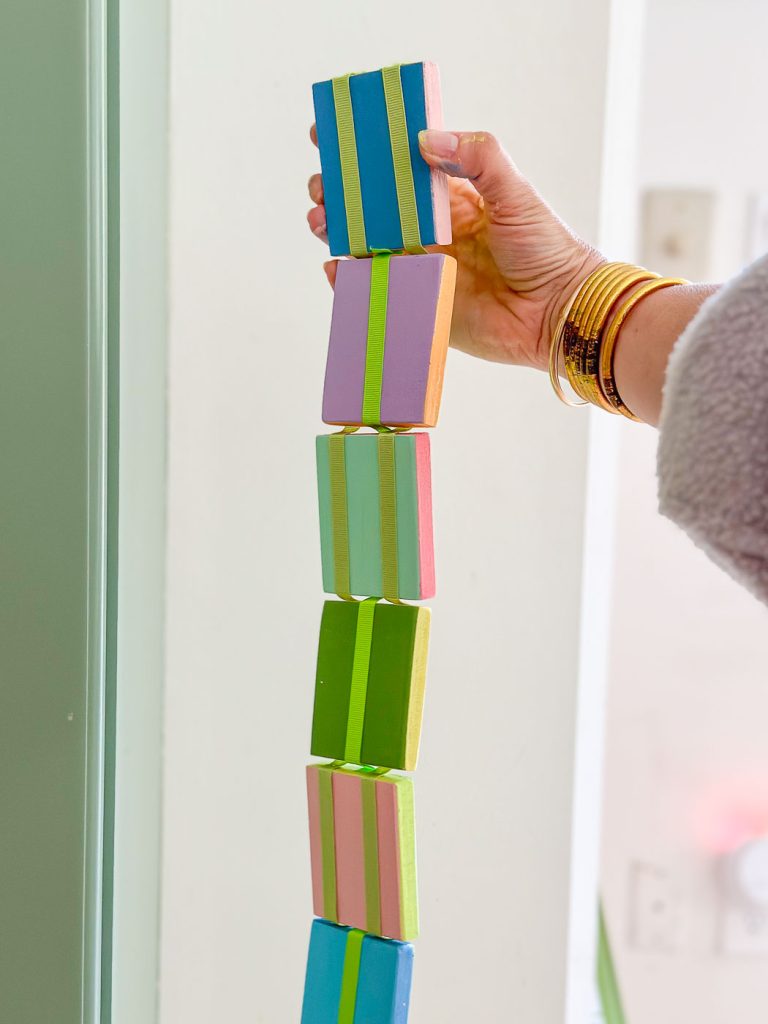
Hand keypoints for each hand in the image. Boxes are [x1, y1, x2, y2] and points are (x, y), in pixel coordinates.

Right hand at [307, 126, 602, 369]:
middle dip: (341, 195)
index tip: (330, 136)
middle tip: (322, 187)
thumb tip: (426, 140)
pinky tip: (336, 267)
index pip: (398, 170)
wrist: (555, 312)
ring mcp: (422, 270)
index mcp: (451, 200)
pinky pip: (375, 292)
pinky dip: (348, 281)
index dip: (365, 154)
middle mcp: (430, 233)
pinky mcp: (419, 305)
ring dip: (337, 232)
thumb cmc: (545, 249)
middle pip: (372, 209)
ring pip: (366, 247)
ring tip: (321, 221)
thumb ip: (478, 158)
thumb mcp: (516, 192)